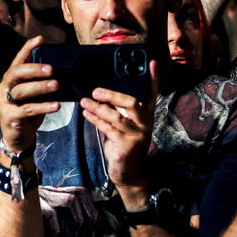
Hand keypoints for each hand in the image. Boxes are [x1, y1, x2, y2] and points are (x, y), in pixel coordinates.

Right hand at [0, 36, 62, 154]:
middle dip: (34, 68)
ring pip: (21, 90)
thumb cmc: (28, 113)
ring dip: (39, 86)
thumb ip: (41, 84)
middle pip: (16, 73)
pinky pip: (27, 109)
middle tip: (51, 69)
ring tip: (56, 85)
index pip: (18, 60)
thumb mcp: (35, 95)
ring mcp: (5, 102)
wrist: (18, 138)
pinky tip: (55, 105)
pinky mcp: (10, 116)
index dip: (27, 49)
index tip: (39, 39)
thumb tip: (62, 73)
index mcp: (11, 79)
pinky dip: (43, 106)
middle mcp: (5, 88)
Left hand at [80, 60, 159, 208]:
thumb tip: (101, 93)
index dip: (152, 78)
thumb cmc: (124, 145)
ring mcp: (136, 136)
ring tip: (84, 101)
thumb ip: (119, 111)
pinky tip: (86, 113)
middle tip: (96, 89)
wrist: (129, 173)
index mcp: (146, 115)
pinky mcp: (126, 148)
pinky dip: (95, 120)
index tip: (151, 63)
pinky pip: (108, 130)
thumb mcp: (126, 126)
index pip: (151, 93)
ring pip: (116, 117)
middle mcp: (145, 124)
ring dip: (98, 108)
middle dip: (113, 94)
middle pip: (132, 103)